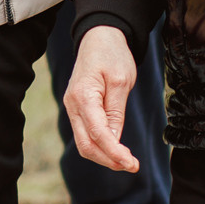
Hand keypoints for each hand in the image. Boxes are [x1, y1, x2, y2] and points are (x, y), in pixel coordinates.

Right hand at [62, 25, 141, 173]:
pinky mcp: (78, 109)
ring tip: (126, 161)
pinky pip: (86, 134)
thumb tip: (114, 142)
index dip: (114, 153)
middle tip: (132, 166)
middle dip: (108, 160)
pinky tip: (116, 149)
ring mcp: (73, 108)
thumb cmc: (112, 55)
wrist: (99, 38)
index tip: (132, 164)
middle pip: (86, 144)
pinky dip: (100, 146)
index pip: (97, 133)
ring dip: (104, 156)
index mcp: (82, 96)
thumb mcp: (122, 81)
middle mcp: (72, 105)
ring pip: (84, 142)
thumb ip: (116, 113)